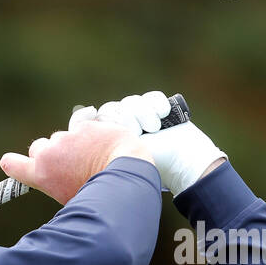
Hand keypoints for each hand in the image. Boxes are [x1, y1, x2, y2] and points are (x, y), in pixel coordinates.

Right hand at [0, 110, 154, 205]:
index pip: (10, 163)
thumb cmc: (98, 195)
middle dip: (49, 154)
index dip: (12, 163)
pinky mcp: (84, 126)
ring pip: (61, 138)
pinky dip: (89, 137)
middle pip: (38, 148)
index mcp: (40, 173)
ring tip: (90, 159)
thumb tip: (56, 182)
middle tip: (66, 166)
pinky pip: (81, 129)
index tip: (14, 164)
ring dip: (71, 145)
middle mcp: (48, 153)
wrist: (124, 173)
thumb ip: (56, 184)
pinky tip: (101, 148)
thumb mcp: (70, 198)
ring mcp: (66, 137)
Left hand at [91, 91, 226, 195]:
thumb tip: (85, 121)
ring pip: (132, 102)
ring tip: (154, 128)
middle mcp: (124, 128)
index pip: (97, 119)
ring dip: (143, 113)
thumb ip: (100, 144)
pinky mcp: (159, 111)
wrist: (180, 163)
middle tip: (138, 132)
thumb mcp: (118, 157)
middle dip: (126, 118)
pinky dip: (157, 103)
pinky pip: (151, 97)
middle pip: (113, 108)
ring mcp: (142, 119)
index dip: (102, 118)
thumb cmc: (148, 167)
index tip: (103, 119)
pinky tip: (164, 114)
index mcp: (110, 141)